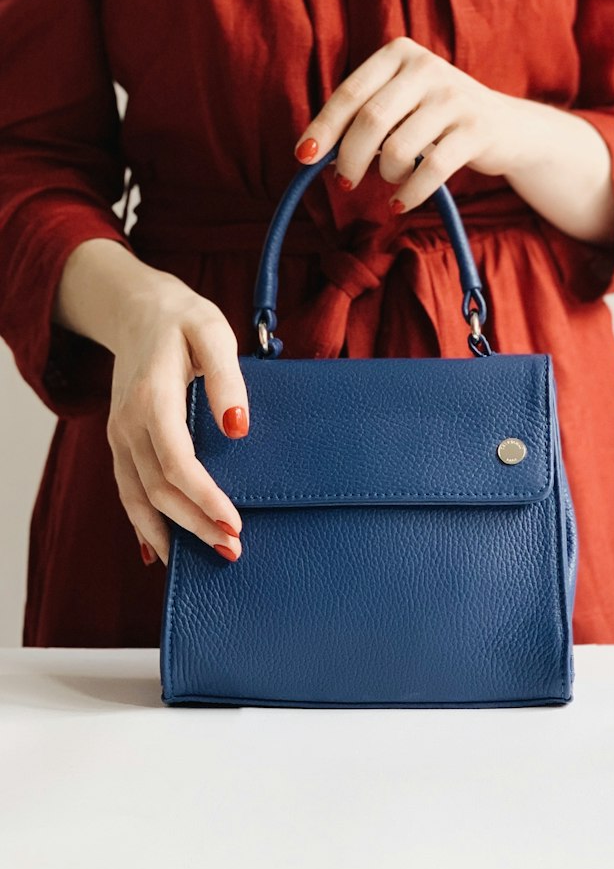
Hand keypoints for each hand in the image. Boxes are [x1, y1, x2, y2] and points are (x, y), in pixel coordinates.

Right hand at [105, 272, 249, 566]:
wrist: (137, 310)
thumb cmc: (183, 320)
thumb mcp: (214, 332)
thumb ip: (227, 379)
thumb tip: (238, 428)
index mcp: (153, 399)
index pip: (177, 463)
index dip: (204, 498)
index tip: (234, 523)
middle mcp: (128, 424)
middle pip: (158, 489)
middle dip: (195, 525)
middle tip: (233, 550)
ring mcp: (120, 436)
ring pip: (137, 498)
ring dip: (170, 533)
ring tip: (205, 558)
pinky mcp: (121, 442)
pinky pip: (127, 491)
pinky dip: (143, 524)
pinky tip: (163, 550)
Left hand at [292, 36, 527, 211]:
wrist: (507, 127)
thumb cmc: (438, 119)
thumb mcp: (402, 101)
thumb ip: (364, 115)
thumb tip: (313, 151)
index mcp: (399, 54)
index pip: (350, 94)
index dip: (323, 128)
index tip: (304, 158)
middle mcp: (427, 68)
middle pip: (370, 121)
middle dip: (350, 159)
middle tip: (346, 182)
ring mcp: (454, 98)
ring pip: (398, 148)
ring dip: (386, 176)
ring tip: (391, 182)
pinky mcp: (476, 130)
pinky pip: (431, 170)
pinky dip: (409, 194)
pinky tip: (399, 203)